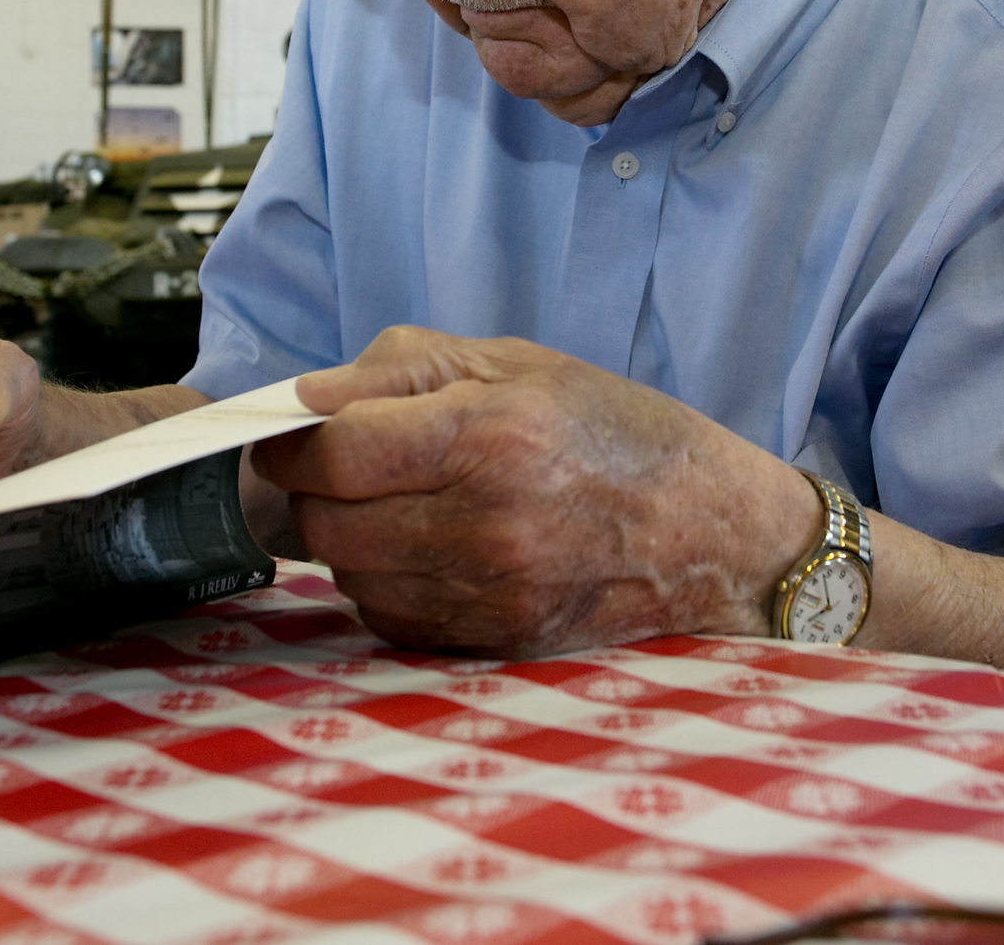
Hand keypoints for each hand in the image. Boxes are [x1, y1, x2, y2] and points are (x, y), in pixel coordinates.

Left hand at [250, 327, 816, 656]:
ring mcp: (491, 594)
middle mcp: (486, 524)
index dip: (292, 442)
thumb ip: (399, 369)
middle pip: (326, 523)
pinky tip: (432, 549)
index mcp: (489, 435)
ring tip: (403, 505)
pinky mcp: (495, 641)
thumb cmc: (613, 431)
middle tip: (348, 467)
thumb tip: (304, 400)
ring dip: (352, 539)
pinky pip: (389, 618)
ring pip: (349, 575)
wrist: (711, 529)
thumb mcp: (513, 361)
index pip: (332, 454)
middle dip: (316, 492)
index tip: (293, 433)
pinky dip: (389, 583)